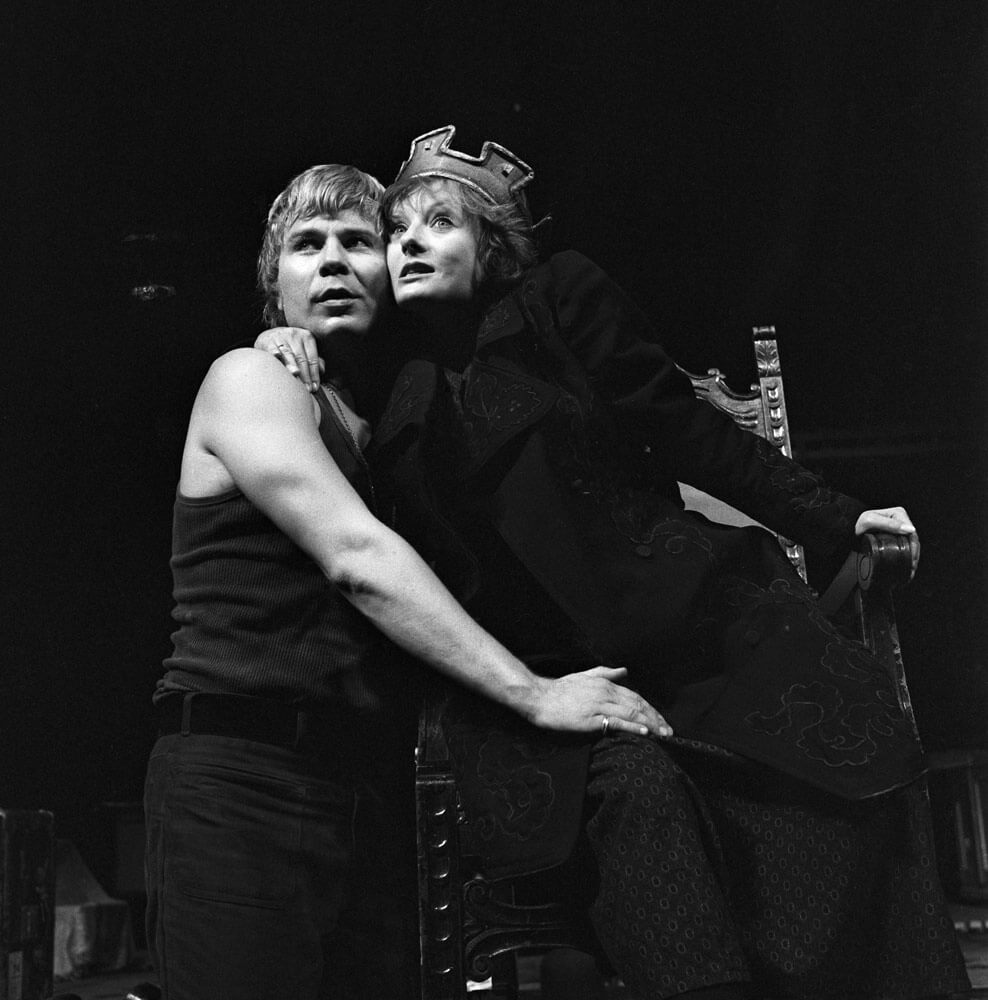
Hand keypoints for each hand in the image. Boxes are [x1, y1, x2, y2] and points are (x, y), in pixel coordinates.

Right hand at [255, 327, 322, 391]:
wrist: (270, 335)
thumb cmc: (291, 346)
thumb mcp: (304, 348)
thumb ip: (314, 359)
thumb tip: (322, 370)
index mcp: (307, 337)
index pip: (312, 359)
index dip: (314, 374)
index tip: (315, 388)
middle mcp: (295, 335)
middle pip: (301, 359)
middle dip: (305, 376)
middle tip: (307, 389)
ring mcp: (281, 337)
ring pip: (288, 355)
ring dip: (292, 368)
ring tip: (296, 380)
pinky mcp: (268, 341)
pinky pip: (272, 349)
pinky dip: (275, 354)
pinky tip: (277, 359)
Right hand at [531, 666, 672, 738]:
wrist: (539, 697)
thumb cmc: (560, 689)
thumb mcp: (584, 676)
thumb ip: (605, 673)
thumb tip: (624, 671)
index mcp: (605, 684)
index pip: (635, 696)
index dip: (651, 709)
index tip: (662, 720)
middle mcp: (605, 692)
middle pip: (637, 704)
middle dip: (656, 718)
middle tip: (669, 731)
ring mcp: (599, 705)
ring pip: (631, 712)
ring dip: (650, 724)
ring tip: (662, 734)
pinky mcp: (591, 718)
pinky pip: (616, 721)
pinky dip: (633, 726)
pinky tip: (644, 732)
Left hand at [855, 506, 919, 578]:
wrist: (850, 530)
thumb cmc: (858, 524)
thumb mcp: (870, 521)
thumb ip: (889, 524)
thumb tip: (911, 529)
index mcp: (899, 513)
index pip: (912, 532)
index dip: (914, 547)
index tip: (912, 560)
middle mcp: (901, 520)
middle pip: (913, 539)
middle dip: (915, 554)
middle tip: (912, 568)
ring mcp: (899, 528)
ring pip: (911, 544)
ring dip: (912, 557)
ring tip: (910, 569)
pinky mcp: (895, 536)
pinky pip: (905, 546)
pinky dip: (907, 556)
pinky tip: (906, 565)